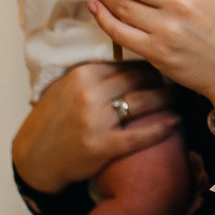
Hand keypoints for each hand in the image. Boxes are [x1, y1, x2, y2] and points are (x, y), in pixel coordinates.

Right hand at [12, 62, 179, 193]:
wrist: (36, 156)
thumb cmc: (53, 120)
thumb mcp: (65, 87)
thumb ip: (92, 74)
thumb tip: (125, 58)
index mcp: (81, 74)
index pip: (124, 63)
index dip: (147, 65)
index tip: (161, 65)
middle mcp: (88, 94)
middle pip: (137, 79)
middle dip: (160, 79)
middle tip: (176, 78)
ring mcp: (95, 120)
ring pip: (142, 102)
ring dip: (165, 99)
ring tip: (178, 97)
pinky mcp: (102, 145)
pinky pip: (139, 135)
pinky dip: (161, 128)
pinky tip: (175, 123)